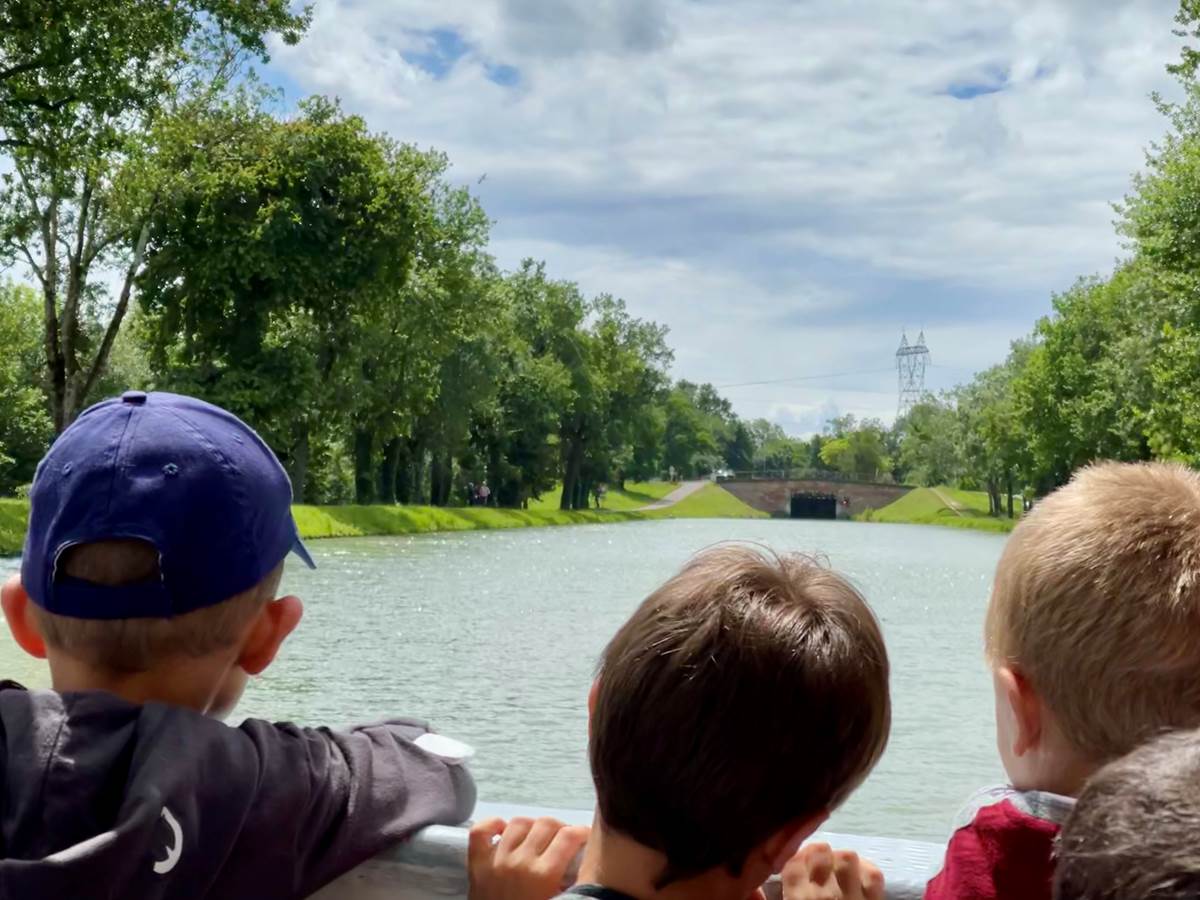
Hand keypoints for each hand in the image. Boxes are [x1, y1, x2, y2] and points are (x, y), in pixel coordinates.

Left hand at [468, 816, 590, 899]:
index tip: (585, 837)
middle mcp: (520, 862)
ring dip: (532, 826)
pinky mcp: (477, 863)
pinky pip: (481, 831)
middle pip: (546, 824)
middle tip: (563, 839)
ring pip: (518, 822)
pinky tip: (503, 829)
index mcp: (543, 875)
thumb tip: (581, 861)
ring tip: (537, 836)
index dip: (582, 832)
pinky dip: (492, 824)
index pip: (569, 836)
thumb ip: (569, 882)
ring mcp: (496, 859)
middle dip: (560, 828)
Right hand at [779, 843, 883, 899]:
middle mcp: (823, 893)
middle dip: (820, 854)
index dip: (798, 856)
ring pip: (847, 856)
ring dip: (843, 860)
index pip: (794, 860)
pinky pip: (874, 874)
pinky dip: (867, 871)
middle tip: (821, 865)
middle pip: (820, 851)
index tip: (801, 861)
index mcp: (797, 898)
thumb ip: (788, 890)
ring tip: (841, 869)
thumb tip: (775, 878)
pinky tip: (861, 877)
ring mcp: (851, 896)